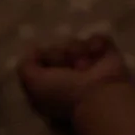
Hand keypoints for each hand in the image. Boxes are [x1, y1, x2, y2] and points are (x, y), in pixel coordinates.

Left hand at [17, 34, 134, 124]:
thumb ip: (26, 65)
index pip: (41, 61)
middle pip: (57, 49)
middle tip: (67, 67)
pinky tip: (95, 53)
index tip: (42, 59)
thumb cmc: (63, 93)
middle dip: (59, 54)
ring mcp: (89, 66)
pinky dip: (96, 44)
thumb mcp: (33, 83)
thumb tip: (33, 49)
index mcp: (51, 86)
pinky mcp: (108, 57)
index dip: (41, 57)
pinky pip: (98, 39)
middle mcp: (69, 76)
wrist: (98, 95)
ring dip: (76, 51)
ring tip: (83, 64)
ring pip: (75, 43)